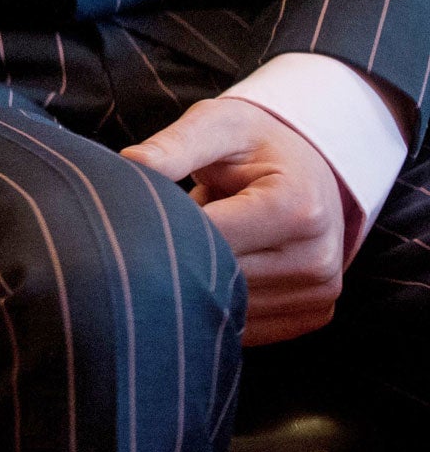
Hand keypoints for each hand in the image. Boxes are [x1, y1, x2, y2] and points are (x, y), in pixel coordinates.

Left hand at [121, 97, 345, 345]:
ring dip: (198, 280)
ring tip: (198, 241)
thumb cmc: (253, 144)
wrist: (308, 170)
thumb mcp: (216, 125)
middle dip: (178, 255)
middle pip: (219, 277)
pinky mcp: (313, 315)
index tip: (140, 213)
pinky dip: (219, 302)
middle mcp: (319, 258)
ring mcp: (320, 293)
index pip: (211, 237)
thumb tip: (129, 162)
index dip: (166, 227)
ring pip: (228, 307)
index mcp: (298, 208)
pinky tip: (215, 268)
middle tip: (159, 228)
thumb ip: (175, 145)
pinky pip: (248, 326)